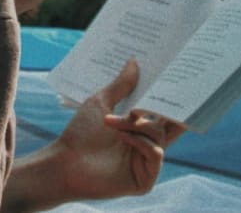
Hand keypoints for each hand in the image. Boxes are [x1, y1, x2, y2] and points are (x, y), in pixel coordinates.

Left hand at [54, 59, 183, 199]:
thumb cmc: (80, 133)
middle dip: (170, 108)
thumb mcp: (101, 102)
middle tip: (173, 90)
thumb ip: (121, 84)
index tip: (175, 77)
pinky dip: (141, 142)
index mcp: (138, 128)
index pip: (162, 112)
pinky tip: (123, 136)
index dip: (170, 97)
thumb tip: (134, 61)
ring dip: (138, 124)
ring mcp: (146, 163)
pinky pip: (156, 154)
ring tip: (115, 121)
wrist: (66, 161)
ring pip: (158, 136)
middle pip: (170, 125)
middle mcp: (145, 144)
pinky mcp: (145, 180)